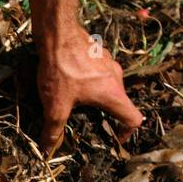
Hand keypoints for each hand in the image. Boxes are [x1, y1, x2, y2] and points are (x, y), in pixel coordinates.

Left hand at [37, 24, 142, 154]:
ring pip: (109, 87)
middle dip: (106, 116)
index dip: (126, 133)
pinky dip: (90, 82)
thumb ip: (54, 129)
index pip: (134, 119)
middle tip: (88, 123)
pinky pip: (100, 73)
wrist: (58, 32)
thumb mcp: (56, 105)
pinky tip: (71, 82)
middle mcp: (117, 78)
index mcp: (113, 94)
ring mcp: (109, 63)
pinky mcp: (99, 53)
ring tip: (76, 103)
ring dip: (97, 98)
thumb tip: (48, 148)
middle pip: (120, 103)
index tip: (113, 138)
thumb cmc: (61, 69)